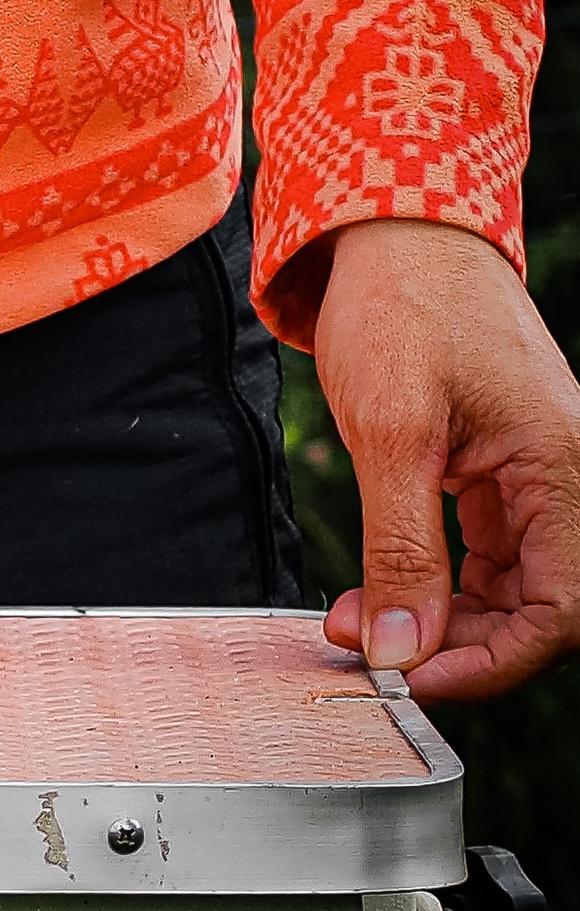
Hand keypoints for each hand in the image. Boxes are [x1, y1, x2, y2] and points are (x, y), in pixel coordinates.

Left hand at [311, 218, 579, 699]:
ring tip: (352, 622)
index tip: (409, 677)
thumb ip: (401, 548)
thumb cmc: (400, 310)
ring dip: (438, 618)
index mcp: (564, 470)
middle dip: (455, 643)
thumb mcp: (389, 432)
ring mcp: (535, 476)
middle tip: (363, 651)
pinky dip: (433, 580)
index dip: (491, 661)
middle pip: (541, 609)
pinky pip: (486, 554)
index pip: (562, 612)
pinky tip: (373, 588)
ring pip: (511, 588)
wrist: (394, 233)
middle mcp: (566, 480)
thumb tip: (399, 649)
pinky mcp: (498, 471)